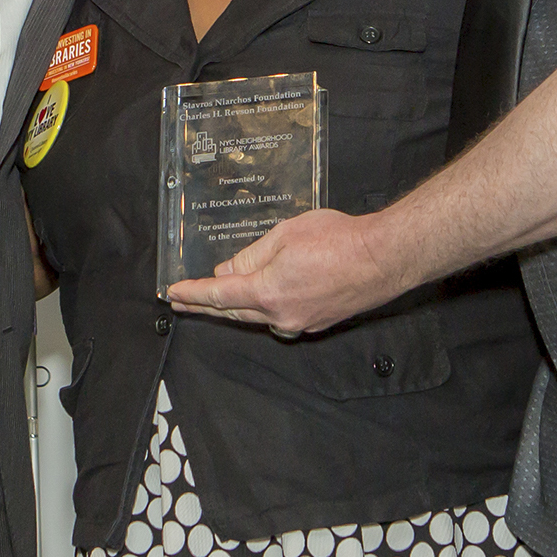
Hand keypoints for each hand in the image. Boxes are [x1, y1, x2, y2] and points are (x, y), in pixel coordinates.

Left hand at [165, 208, 405, 335]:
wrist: (384, 258)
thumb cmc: (339, 240)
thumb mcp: (286, 235)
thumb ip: (252, 255)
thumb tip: (228, 272)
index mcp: (268, 291)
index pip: (219, 295)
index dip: (193, 294)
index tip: (172, 294)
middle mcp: (281, 314)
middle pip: (234, 312)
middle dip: (205, 306)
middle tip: (183, 302)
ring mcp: (301, 321)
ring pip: (257, 316)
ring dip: (235, 308)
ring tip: (215, 299)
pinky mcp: (318, 320)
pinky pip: (280, 316)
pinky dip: (265, 307)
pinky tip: (264, 297)